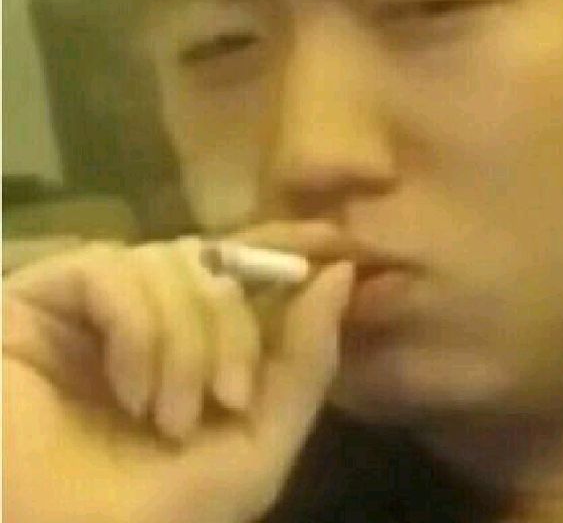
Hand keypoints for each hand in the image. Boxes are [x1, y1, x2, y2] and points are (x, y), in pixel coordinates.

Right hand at [2, 236, 354, 522]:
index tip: (338, 248)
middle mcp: (146, 309)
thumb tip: (341, 274)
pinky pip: (113, 269)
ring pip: (172, 261)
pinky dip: (138, 330)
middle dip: (235, 331)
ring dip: (186, 343)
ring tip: (167, 417)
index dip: (290, 250)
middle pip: (217, 264)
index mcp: (194, 339)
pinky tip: (129, 391)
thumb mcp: (252, 453)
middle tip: (225, 401)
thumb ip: (304, 367)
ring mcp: (92, 300)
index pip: (248, 267)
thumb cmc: (141, 519)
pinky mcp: (39, 295)